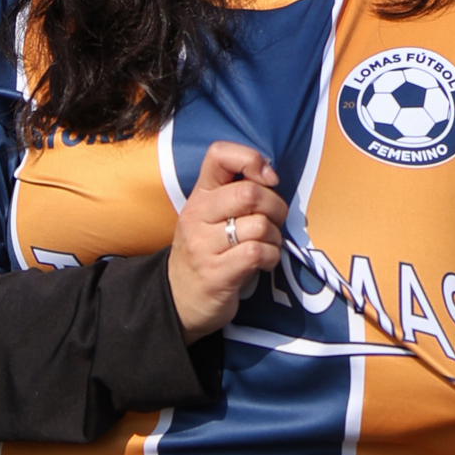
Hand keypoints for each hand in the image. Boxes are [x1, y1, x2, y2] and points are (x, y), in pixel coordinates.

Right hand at [168, 141, 288, 342]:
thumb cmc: (205, 252)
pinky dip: (272, 256)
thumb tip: (272, 178)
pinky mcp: (216, 273)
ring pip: (259, 225)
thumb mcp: (210, 217)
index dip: (251, 159)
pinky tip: (265, 262)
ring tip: (267, 245)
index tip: (268, 180)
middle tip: (275, 221)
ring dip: (275, 237)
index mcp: (199, 196)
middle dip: (276, 207)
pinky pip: (258, 252)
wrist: (179, 299)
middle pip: (249, 193)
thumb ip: (234, 195)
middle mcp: (197, 216)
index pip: (219, 155)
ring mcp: (204, 245)